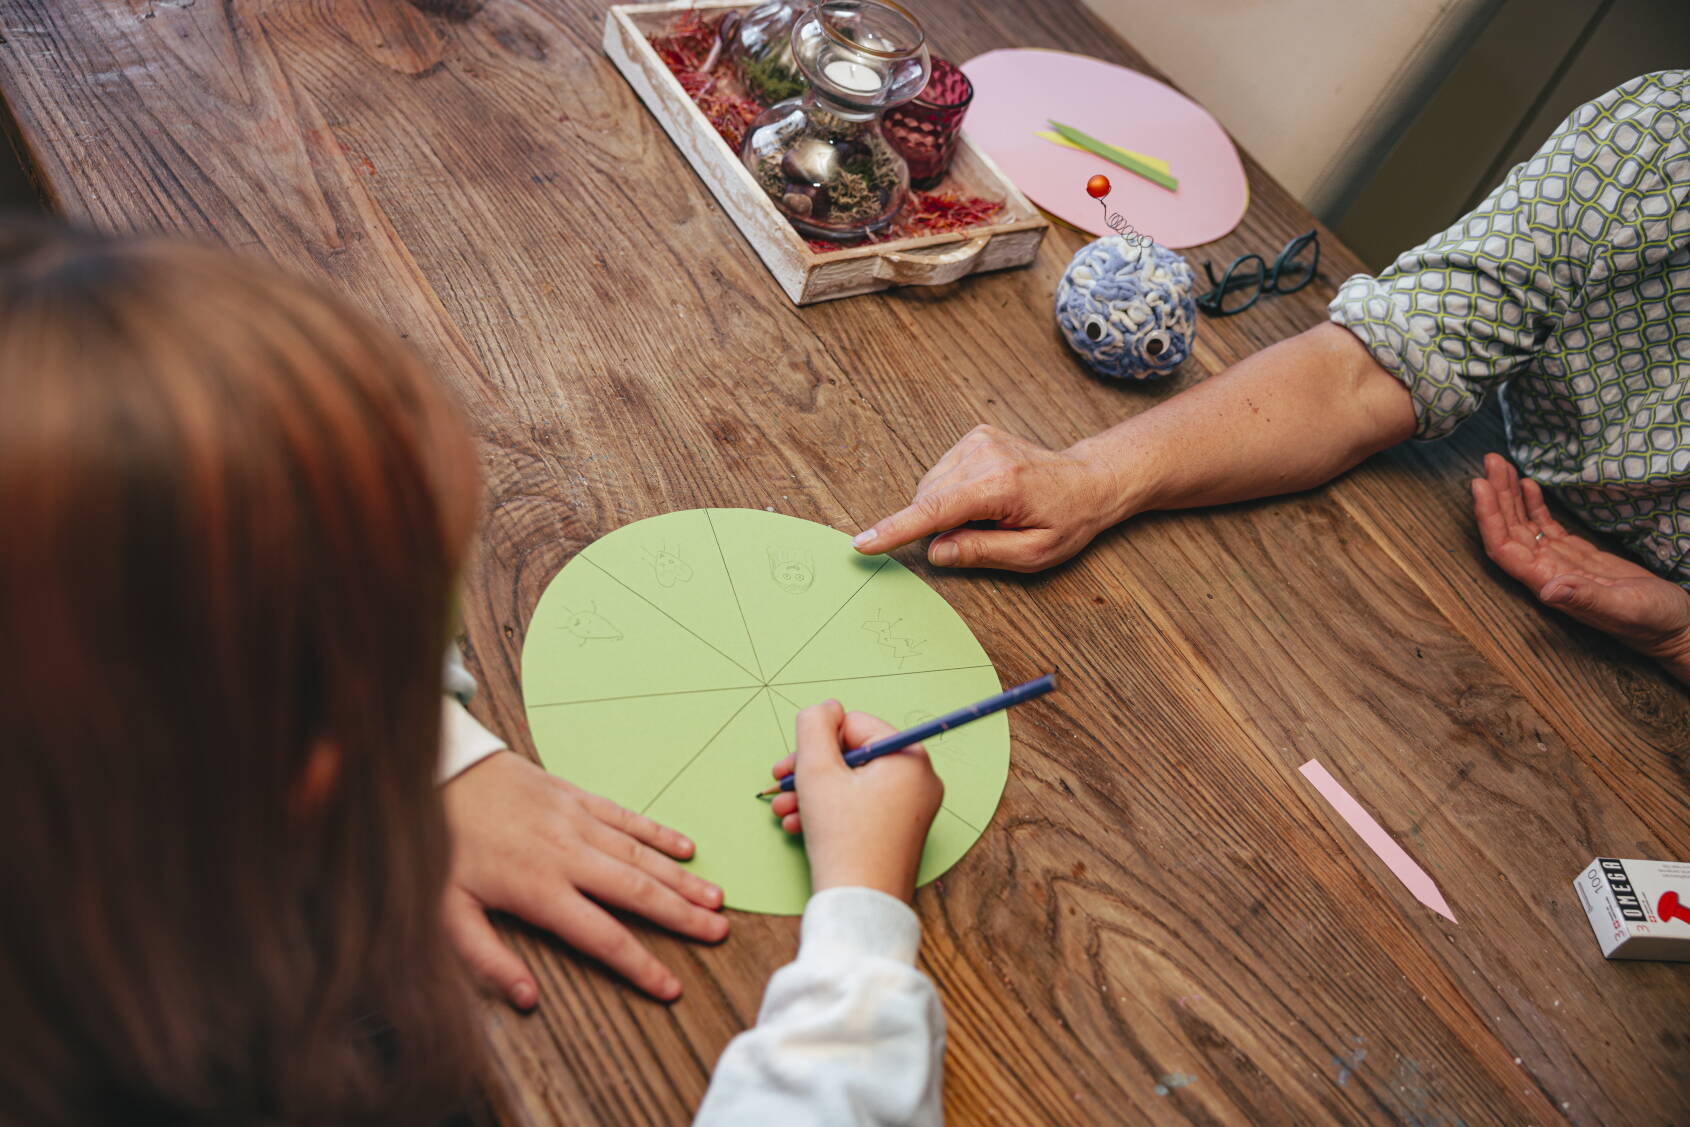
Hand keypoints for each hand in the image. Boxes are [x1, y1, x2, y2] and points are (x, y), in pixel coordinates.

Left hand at [441, 751, 728, 1005]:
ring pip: (641, 855)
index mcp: (539, 891)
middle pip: (638, 893)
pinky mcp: (576, 796)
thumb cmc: (442, 847)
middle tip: (718, 933)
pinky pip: (627, 817)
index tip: (671, 987)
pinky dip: (659, 833)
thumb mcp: (446, 913)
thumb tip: (527, 999)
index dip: (641, 966)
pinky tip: (686, 847)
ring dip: (682, 878)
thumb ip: (487, 960)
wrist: (439, 772)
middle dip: (683, 916)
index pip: (603, 938)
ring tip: (716, 898)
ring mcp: (577, 822)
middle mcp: (568, 856)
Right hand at [767, 701, 943, 902]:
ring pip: (853, 784)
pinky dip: (831, 812)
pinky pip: (863, 807)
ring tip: (785, 811)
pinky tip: (800, 825)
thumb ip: (814, 727)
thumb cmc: (842, 839)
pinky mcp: (901, 832)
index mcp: (909, 758)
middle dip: (811, 771)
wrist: (859, 908)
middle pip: (854, 756)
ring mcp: (913, 809)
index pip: (855, 726)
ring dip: (814, 792)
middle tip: (781, 785)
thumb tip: (825, 708)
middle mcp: (920, 780)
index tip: (787, 765)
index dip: (817, 742)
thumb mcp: (817, 770)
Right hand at [851, 424, 1118, 571]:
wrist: (1089, 481)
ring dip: (945, 510)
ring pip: (930, 488)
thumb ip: (981, 553)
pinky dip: (952, 493)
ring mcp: (978, 441)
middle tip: (984, 535)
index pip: (934, 511)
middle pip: (929, 500)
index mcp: (1000, 486)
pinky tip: (983, 498)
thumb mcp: (1033, 553)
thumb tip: (936, 551)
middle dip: (940, 526)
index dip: (895, 530)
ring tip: (989, 516)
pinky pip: (941, 475)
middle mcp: (985, 455)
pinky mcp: (975, 436)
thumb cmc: (1066, 520)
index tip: (862, 544)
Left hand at [1472, 453, 1689, 677]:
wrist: (1674, 627)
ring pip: (1523, 525)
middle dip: (1496, 496)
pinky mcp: (1576, 554)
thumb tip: (1547, 590)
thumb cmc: (1653, 622)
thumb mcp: (1625, 608)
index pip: (1504, 548)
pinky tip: (1527, 484)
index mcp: (1549, 583)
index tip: (1479, 485)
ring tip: (1499, 464)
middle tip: (1490, 461)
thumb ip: (1587, 599)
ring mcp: (1559, 562)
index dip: (1488, 517)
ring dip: (1509, 495)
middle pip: (1508, 530)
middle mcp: (1546, 572)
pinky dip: (1533, 504)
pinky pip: (1545, 526)